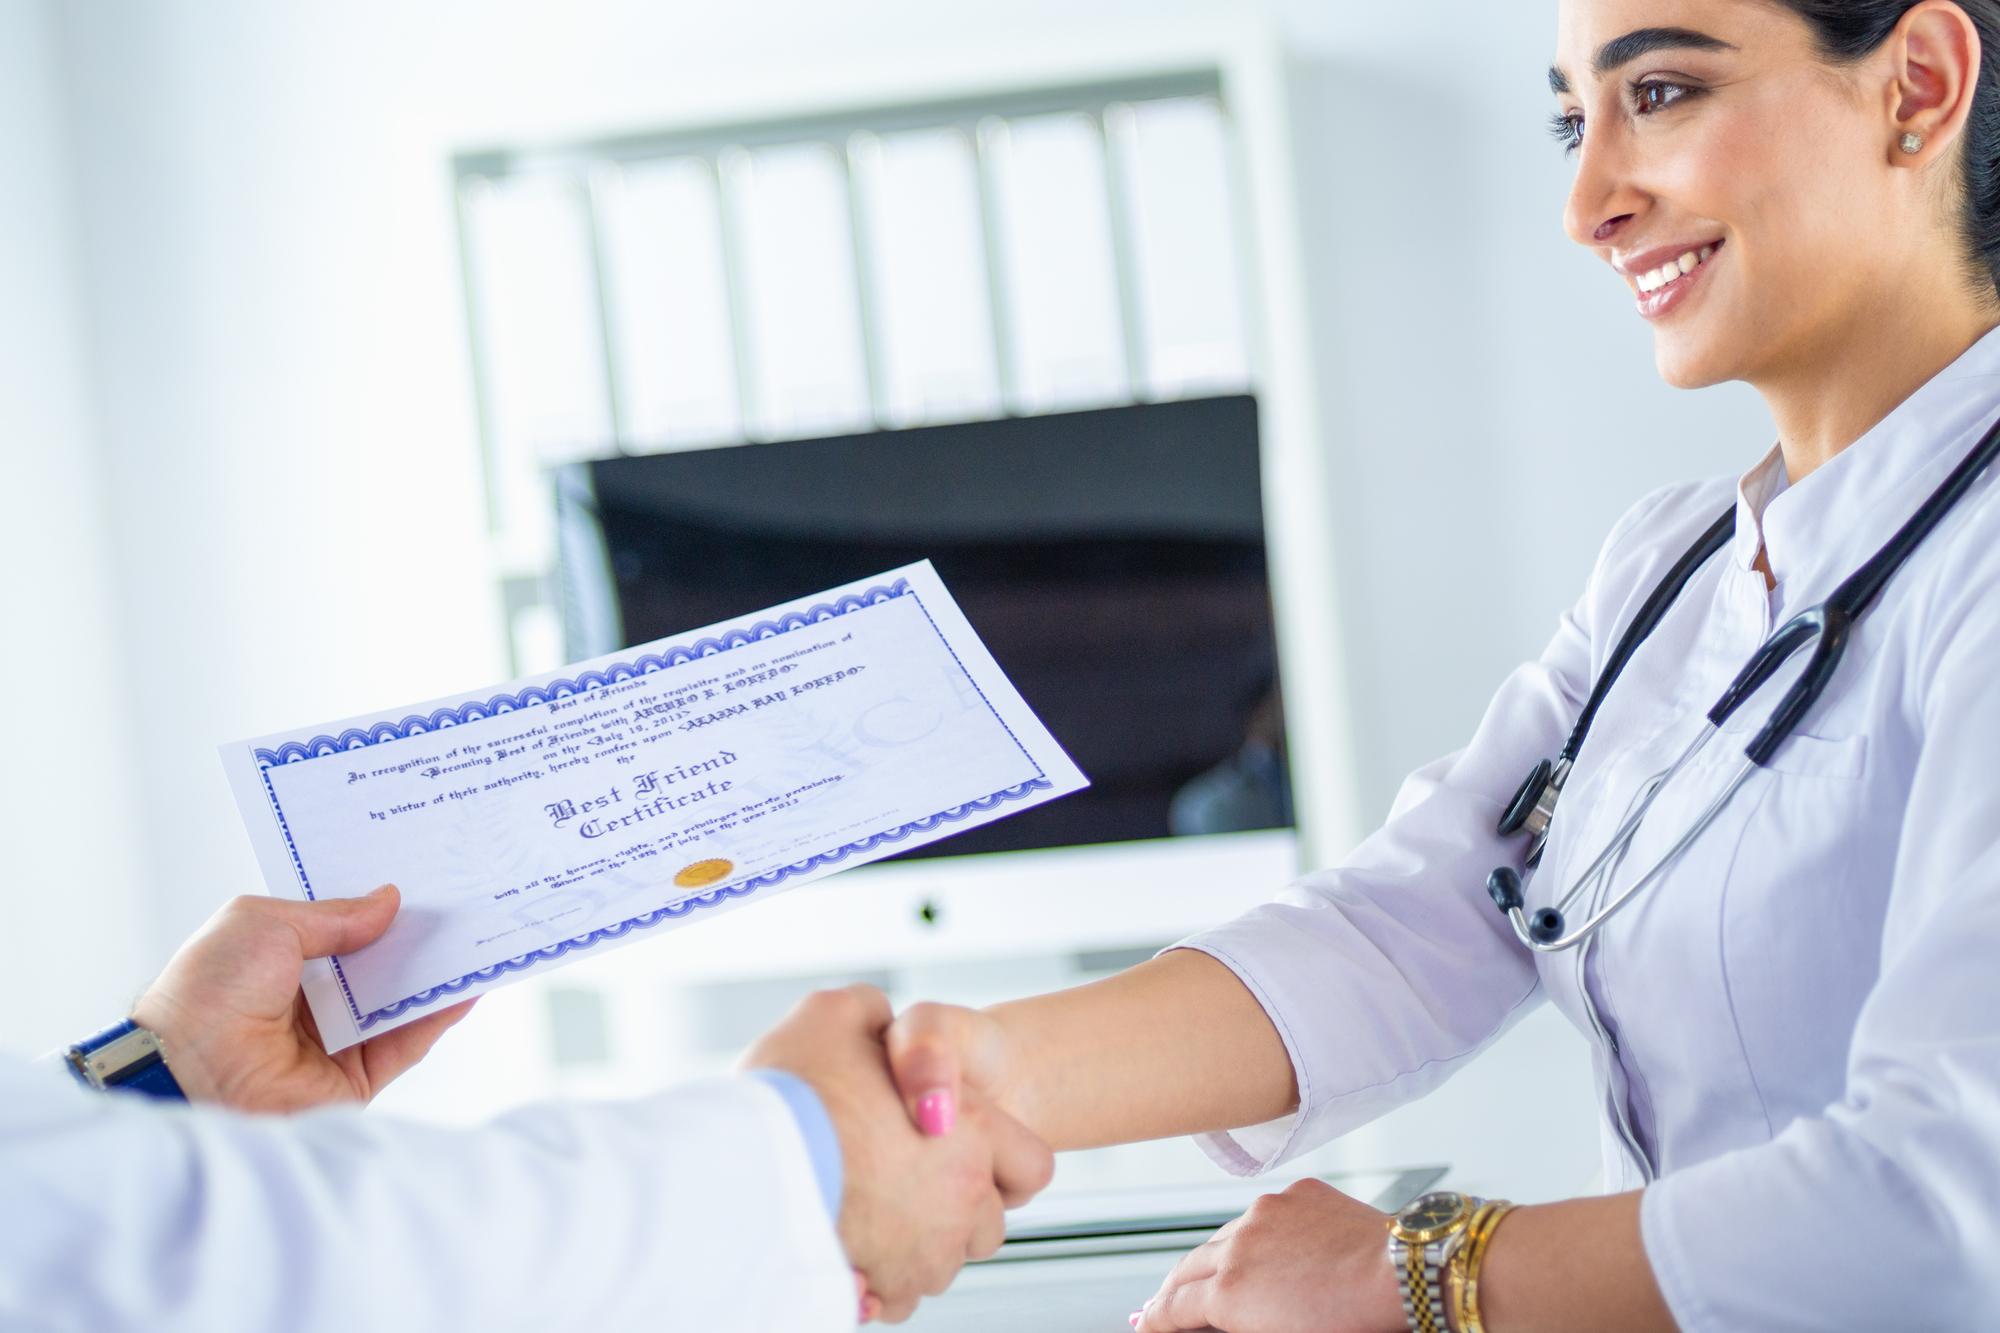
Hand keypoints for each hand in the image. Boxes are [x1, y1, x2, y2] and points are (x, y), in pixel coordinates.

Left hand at [132, 886, 474, 1112]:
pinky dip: (439, 1015)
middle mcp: (308, 999)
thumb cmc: (207, 992)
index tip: (419, 875)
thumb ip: (333, 915)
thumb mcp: (263, 922)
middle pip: (377, 962)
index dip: (377, 902)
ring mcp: (335, 1040)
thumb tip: (389, 902)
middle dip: (415, 934)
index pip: (341, 926)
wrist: (188, 1074)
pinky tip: (467, 985)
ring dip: (436, 972)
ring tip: (478, 935)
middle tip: (460, 900)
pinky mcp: (356, 1077)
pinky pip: (407, 1042)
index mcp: (277, 959)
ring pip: (399, 1000)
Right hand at [741, 986, 1053, 1323]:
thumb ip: (870, 1013)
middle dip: (952, 1212)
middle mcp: (959, 1195)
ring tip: (864, 1217)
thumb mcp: (833, 1014)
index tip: (965, 1158)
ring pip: (939, 1265)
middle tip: (902, 1186)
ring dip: (912, 1250)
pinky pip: (893, 1299)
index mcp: (968, 1127)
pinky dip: (875, 1285)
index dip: (1002, 1162)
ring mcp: (925, 1251)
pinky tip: (846, 1254)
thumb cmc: (790, 1093)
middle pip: (986, 1224)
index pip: (1032, 1166)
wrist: (743, 1164)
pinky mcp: (883, 1289)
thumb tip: (874, 1019)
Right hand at [1134, 1179, 1403, 1332]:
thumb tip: (1195, 1318)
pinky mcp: (1297, 1193)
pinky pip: (1266, 1215)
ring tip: (1216, 1277)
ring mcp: (1266, 1213)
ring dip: (1215, 1260)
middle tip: (1162, 1305)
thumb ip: (1230, 1323)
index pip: (1172, 1308)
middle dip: (1172, 1291)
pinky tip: (1272, 1249)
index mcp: (1230, 1292)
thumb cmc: (1352, 1323)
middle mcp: (1238, 1245)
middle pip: (1186, 1269)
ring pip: (1223, 1238)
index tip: (1144, 1324)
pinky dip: (1261, 1234)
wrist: (1403, 1274)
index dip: (1155, 1320)